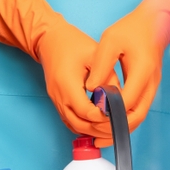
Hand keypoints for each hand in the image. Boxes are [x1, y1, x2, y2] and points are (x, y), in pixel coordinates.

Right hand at [0, 0, 116, 138]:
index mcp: (67, 84)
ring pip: (74, 125)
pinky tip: (98, 124)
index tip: (119, 115)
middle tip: (119, 126)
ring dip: (93, 130)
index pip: (86, 112)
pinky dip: (84, 125)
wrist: (50, 39)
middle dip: (100, 129)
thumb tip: (119, 98)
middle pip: (80, 124)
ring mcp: (56, 100)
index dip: (103, 117)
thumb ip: (107, 77)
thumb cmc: (74, 44)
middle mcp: (59, 96)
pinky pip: (70, 120)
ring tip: (111, 127)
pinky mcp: (57, 101)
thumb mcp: (96, 55)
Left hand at [83, 0, 169, 146]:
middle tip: (96, 138)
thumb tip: (91, 89)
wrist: (156, 23)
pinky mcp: (148, 89)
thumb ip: (101, 65)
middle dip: (116, 129)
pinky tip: (110, 124)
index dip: (110, 111)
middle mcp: (151, 84)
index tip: (91, 115)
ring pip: (138, 117)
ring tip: (100, 138)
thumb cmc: (132, 29)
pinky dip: (124, 121)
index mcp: (142, 72)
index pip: (127, 101)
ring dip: (121, 129)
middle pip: (136, 117)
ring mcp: (152, 88)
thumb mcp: (111, 41)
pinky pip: (138, 110)